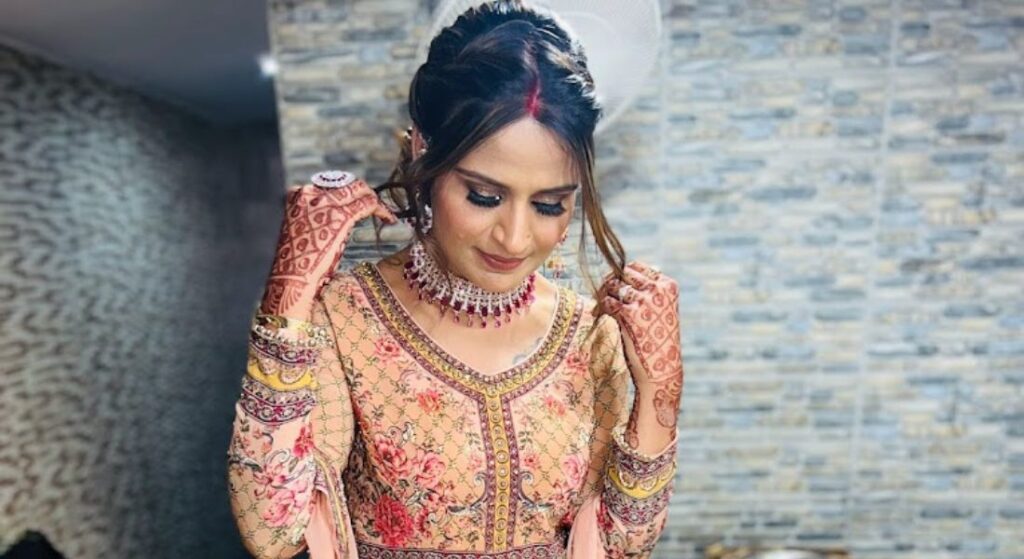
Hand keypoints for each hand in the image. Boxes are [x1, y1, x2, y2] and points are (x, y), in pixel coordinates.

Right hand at [260, 174, 396, 316]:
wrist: (290, 277)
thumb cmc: (294, 262)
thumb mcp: (300, 230)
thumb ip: (314, 216)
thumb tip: (334, 216)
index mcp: (297, 195)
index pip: (328, 185)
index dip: (346, 193)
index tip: (355, 202)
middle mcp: (310, 193)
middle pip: (344, 182)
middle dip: (362, 192)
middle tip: (374, 204)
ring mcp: (326, 203)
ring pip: (358, 188)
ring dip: (373, 199)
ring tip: (383, 212)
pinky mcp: (341, 216)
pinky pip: (367, 204)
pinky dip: (381, 209)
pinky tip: (389, 219)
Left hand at [597, 261, 683, 428]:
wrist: (661, 369)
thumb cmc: (659, 339)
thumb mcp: (662, 310)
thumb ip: (649, 290)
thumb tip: (623, 270)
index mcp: (668, 286)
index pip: (637, 267)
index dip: (623, 275)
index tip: (616, 287)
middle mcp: (657, 290)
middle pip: (623, 273)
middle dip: (610, 282)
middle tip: (603, 295)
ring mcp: (643, 301)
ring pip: (612, 285)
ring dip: (602, 295)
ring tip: (601, 307)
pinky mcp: (628, 314)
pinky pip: (606, 302)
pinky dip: (600, 308)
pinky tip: (600, 315)